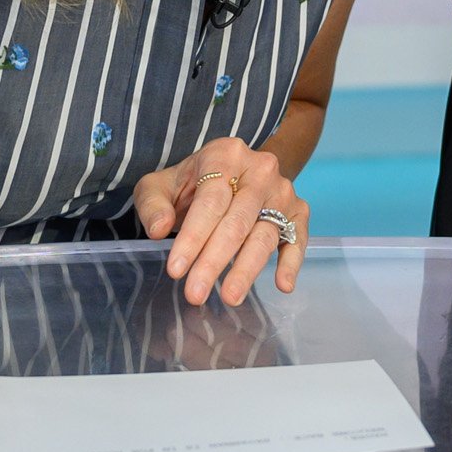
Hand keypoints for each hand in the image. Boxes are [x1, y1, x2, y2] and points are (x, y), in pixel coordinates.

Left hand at [130, 137, 309, 305]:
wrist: (231, 172)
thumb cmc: (192, 184)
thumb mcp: (160, 185)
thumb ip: (153, 204)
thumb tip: (159, 229)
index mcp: (225, 155)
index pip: (211, 201)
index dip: (193, 237)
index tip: (176, 270)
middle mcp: (260, 170)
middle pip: (237, 221)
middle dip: (214, 260)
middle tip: (195, 293)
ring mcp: (283, 191)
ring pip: (265, 234)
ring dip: (246, 269)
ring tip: (229, 296)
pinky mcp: (298, 211)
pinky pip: (297, 238)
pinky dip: (292, 262)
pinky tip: (283, 285)